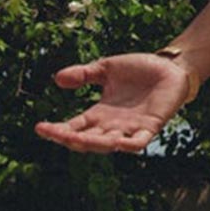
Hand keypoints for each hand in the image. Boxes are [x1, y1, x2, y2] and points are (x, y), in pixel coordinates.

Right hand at [34, 52, 191, 154]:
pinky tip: (117, 142)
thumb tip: (57, 78)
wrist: (170, 66)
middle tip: (57, 134)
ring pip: (108, 144)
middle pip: (87, 140)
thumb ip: (83, 75)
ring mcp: (130, 128)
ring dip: (95, 144)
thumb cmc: (139, 69)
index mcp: (100, 114)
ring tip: (79, 139)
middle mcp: (112, 125)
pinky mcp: (150, 127)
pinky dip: (128, 144)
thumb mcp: (106, 69)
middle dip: (71, 140)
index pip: (74, 127)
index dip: (57, 131)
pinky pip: (138, 142)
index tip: (39, 128)